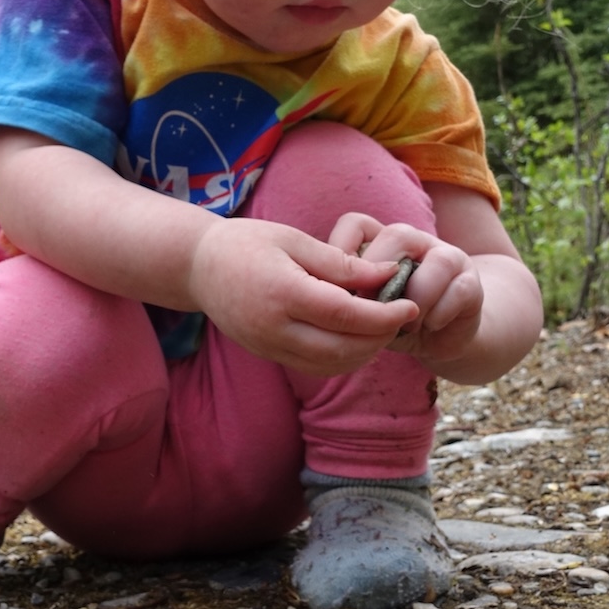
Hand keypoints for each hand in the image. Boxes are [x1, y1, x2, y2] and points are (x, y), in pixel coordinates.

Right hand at [186, 216, 418, 374]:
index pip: (346, 315)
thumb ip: (341, 263)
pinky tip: (356, 339)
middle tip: (402, 317)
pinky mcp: (267, 354)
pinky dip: (342, 359)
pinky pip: (314, 367)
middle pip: (342, 348)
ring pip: (330, 365)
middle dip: (380, 338)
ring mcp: (268, 346)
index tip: (410, 304)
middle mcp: (274, 327)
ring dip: (364, 353)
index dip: (384, 315)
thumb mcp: (294, 240)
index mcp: (282, 292)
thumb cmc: (247, 243)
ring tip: (383, 328)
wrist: (198, 267)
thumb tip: (389, 275)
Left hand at [328, 212, 483, 365]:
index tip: (333, 290)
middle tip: (371, 310)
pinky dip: (438, 314)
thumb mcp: (364, 308)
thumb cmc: (392, 319)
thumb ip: (347, 294)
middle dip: (380, 276)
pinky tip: (428, 327)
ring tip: (404, 325)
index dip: (340, 251)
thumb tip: (324, 295)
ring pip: (437, 261)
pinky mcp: (471, 284)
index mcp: (382, 243)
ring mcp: (448, 258)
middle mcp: (415, 241)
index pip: (356, 224)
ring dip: (416, 298)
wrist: (439, 339)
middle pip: (397, 235)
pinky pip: (458, 290)